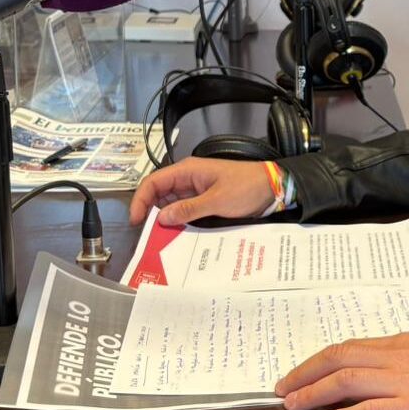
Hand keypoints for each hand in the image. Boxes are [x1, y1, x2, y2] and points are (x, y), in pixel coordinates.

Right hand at [130, 157, 275, 225]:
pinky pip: (184, 210)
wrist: (272, 187)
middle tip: (145, 234)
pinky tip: (175, 235)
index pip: (153, 182)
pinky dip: (177, 221)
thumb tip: (162, 218)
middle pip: (159, 193)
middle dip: (150, 212)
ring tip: (157, 239)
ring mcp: (196, 189)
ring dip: (163, 219)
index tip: (136, 220)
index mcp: (188, 170)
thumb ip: (189, 209)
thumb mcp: (218, 200)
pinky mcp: (204, 200)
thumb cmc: (247, 187)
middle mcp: (188, 178)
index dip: (141, 200)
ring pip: (170, 204)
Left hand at [273, 333, 408, 409]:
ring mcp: (404, 381)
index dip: (322, 359)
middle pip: (339, 358)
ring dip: (313, 393)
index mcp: (407, 344)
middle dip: (305, 372)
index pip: (353, 346)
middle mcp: (399, 357)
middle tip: (282, 386)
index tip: (302, 370)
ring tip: (292, 405)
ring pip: (345, 381)